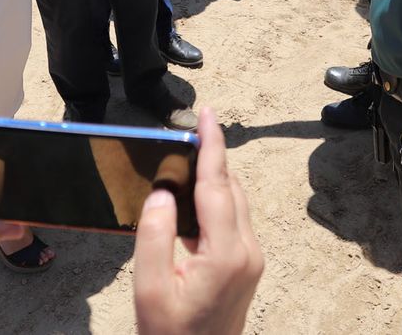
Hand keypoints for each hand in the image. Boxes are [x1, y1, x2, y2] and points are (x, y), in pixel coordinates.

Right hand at [133, 108, 263, 334]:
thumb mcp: (149, 287)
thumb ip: (154, 235)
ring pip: (235, 203)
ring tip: (187, 159)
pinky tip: (193, 200)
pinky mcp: (248, 267)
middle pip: (230, 189)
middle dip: (212, 157)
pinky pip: (234, 221)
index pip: (217, 185)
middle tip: (186, 133)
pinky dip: (216, 201)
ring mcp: (251, 260)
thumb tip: (163, 193)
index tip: (207, 113)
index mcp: (225, 254)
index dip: (211, 145)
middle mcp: (247, 252)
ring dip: (215, 179)